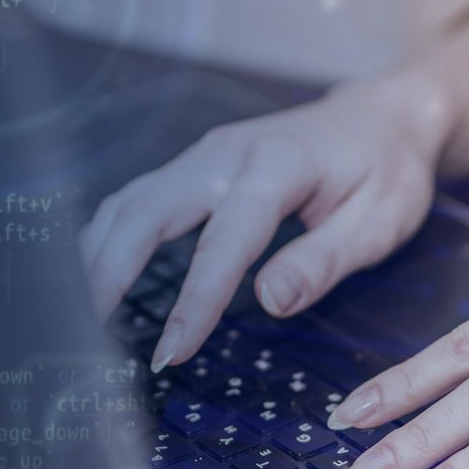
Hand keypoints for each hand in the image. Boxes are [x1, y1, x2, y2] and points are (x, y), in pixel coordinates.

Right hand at [79, 76, 448, 370]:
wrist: (385, 116)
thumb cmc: (388, 172)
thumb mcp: (380, 221)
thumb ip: (324, 260)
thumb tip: (271, 299)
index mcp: (279, 166)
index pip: (224, 239)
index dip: (195, 299)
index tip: (171, 352)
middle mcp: (228, 153)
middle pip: (147, 208)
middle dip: (110, 270)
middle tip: (87, 335)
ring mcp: (206, 154)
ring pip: (130, 200)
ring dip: (98, 254)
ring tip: (80, 315)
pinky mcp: (197, 165)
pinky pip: (139, 199)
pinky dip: (110, 238)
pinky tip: (96, 276)